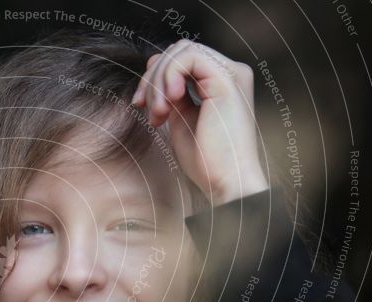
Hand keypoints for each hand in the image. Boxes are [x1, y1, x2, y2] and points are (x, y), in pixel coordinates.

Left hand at [132, 39, 269, 203]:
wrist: (225, 182)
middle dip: (153, 77)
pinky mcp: (226, 79)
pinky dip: (168, 77)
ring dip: (159, 81)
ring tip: (158, 114)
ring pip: (181, 50)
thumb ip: (170, 92)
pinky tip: (168, 104)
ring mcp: (231, 74)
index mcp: (220, 82)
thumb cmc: (205, 160)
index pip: (181, 59)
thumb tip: (153, 64)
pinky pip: (188, 57)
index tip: (141, 105)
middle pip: (179, 50)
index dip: (155, 76)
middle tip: (147, 111)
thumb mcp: (180, 118)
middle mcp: (230, 73)